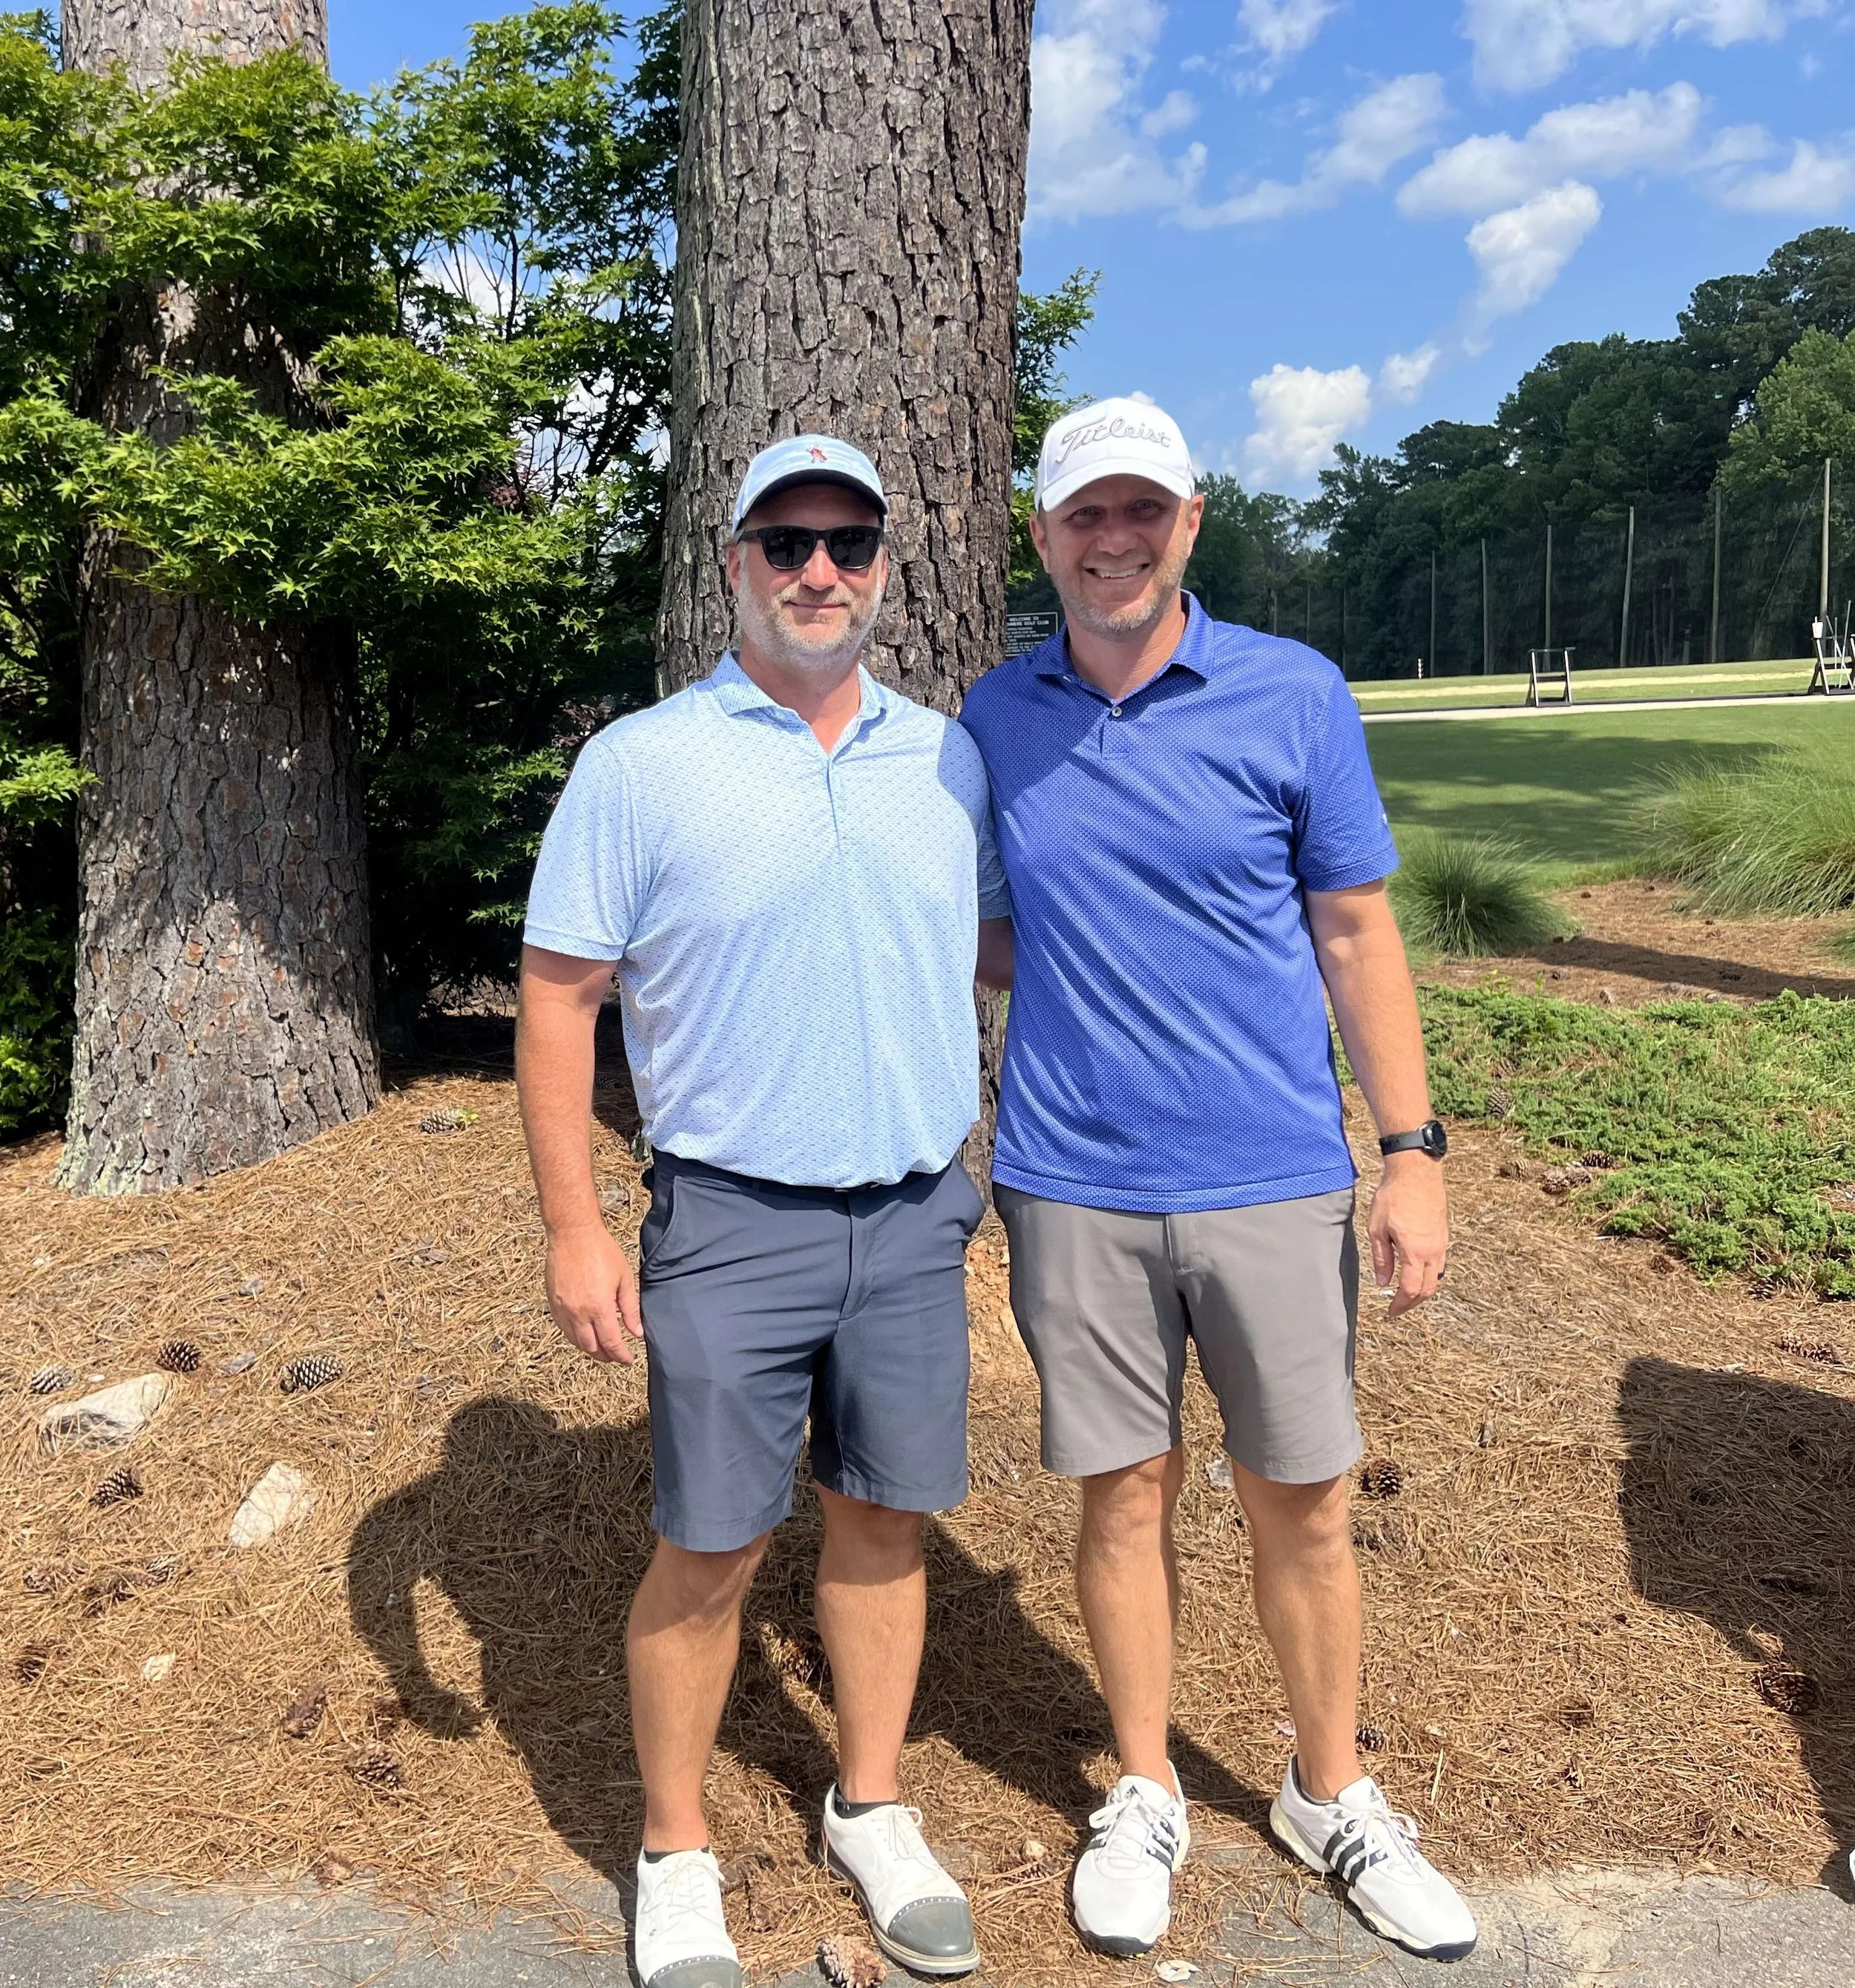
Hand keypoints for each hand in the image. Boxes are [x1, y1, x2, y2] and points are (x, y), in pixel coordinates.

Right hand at [544, 1221, 642, 1362]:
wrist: (573, 1233)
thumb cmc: (601, 1251)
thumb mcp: (624, 1278)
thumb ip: (630, 1308)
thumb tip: (636, 1332)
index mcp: (599, 1307)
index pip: (611, 1343)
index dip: (621, 1356)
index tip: (628, 1360)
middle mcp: (578, 1313)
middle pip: (591, 1347)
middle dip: (605, 1356)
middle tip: (616, 1356)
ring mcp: (563, 1309)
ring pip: (575, 1341)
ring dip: (589, 1349)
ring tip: (601, 1349)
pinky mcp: (552, 1303)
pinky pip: (563, 1329)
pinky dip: (574, 1337)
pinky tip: (583, 1335)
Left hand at [1367, 1150, 1448, 1316]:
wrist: (1417, 1172)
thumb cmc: (1393, 1197)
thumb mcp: (1377, 1228)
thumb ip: (1380, 1258)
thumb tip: (1383, 1283)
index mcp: (1415, 1252)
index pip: (1410, 1289)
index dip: (1400, 1305)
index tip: (1390, 1312)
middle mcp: (1433, 1252)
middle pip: (1427, 1289)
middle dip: (1412, 1303)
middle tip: (1397, 1308)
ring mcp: (1441, 1244)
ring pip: (1437, 1279)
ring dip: (1423, 1291)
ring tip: (1406, 1295)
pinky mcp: (1444, 1236)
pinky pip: (1440, 1265)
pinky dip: (1429, 1277)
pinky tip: (1417, 1274)